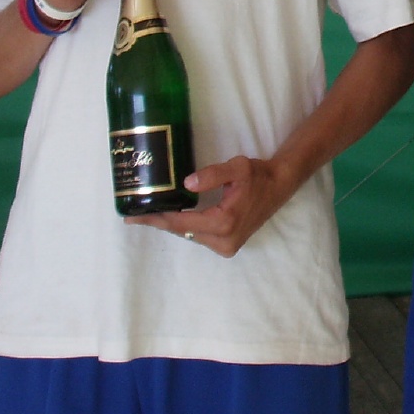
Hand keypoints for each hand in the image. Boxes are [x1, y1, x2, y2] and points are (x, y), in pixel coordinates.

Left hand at [127, 155, 291, 256]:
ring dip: (172, 224)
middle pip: (181, 231)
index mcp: (223, 222)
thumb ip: (212, 174)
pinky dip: (186, 227)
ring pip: (189, 235)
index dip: (155, 218)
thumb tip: (187, 184)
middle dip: (159, 222)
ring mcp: (227, 246)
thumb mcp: (237, 168)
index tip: (133, 217)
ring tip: (151, 214)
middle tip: (135, 215)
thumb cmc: (258, 175)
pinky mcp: (229, 246)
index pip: (180, 222)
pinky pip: (199, 237)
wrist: (279, 186)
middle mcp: (224, 240)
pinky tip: (174, 217)